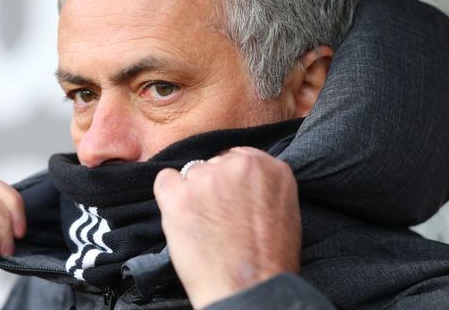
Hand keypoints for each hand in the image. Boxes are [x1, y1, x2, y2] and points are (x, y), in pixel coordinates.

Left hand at [153, 147, 300, 308]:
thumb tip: (241, 180)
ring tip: (204, 228)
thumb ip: (263, 185)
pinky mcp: (180, 195)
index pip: (238, 158)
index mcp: (271, 167)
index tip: (230, 200)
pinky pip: (165, 181)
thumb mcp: (284, 211)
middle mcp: (239, 166)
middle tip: (217, 219)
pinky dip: (168, 198)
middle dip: (212, 186)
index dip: (231, 181)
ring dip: (192, 195)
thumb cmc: (268, 261)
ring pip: (190, 174)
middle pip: (213, 164)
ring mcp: (207, 179)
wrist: (249, 290)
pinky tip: (181, 219)